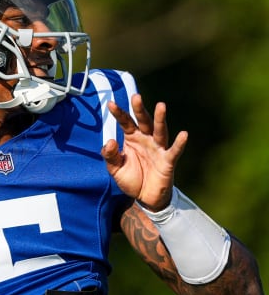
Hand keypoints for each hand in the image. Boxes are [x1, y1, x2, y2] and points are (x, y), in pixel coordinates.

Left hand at [101, 94, 187, 210]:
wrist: (145, 198)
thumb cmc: (132, 179)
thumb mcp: (115, 169)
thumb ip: (110, 155)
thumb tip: (110, 141)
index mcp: (132, 138)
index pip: (125, 122)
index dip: (119, 113)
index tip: (110, 103)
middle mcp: (146, 139)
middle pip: (143, 121)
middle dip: (140, 109)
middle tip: (136, 96)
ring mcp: (158, 148)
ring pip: (160, 131)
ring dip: (160, 119)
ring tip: (161, 106)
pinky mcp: (168, 161)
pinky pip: (174, 151)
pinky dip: (179, 143)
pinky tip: (184, 134)